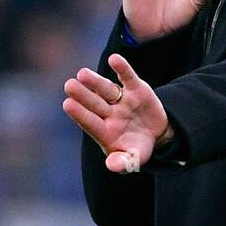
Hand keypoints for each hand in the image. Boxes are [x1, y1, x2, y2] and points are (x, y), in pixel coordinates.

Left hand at [63, 53, 171, 170]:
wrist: (158, 135)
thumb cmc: (137, 149)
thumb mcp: (133, 159)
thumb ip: (123, 163)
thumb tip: (112, 166)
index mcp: (104, 131)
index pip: (90, 122)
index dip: (80, 114)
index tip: (67, 104)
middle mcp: (109, 113)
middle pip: (94, 103)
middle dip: (83, 95)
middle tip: (69, 86)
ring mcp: (121, 100)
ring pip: (106, 89)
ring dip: (95, 81)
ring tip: (82, 74)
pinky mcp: (136, 89)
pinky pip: (128, 78)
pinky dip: (122, 69)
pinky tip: (114, 59)